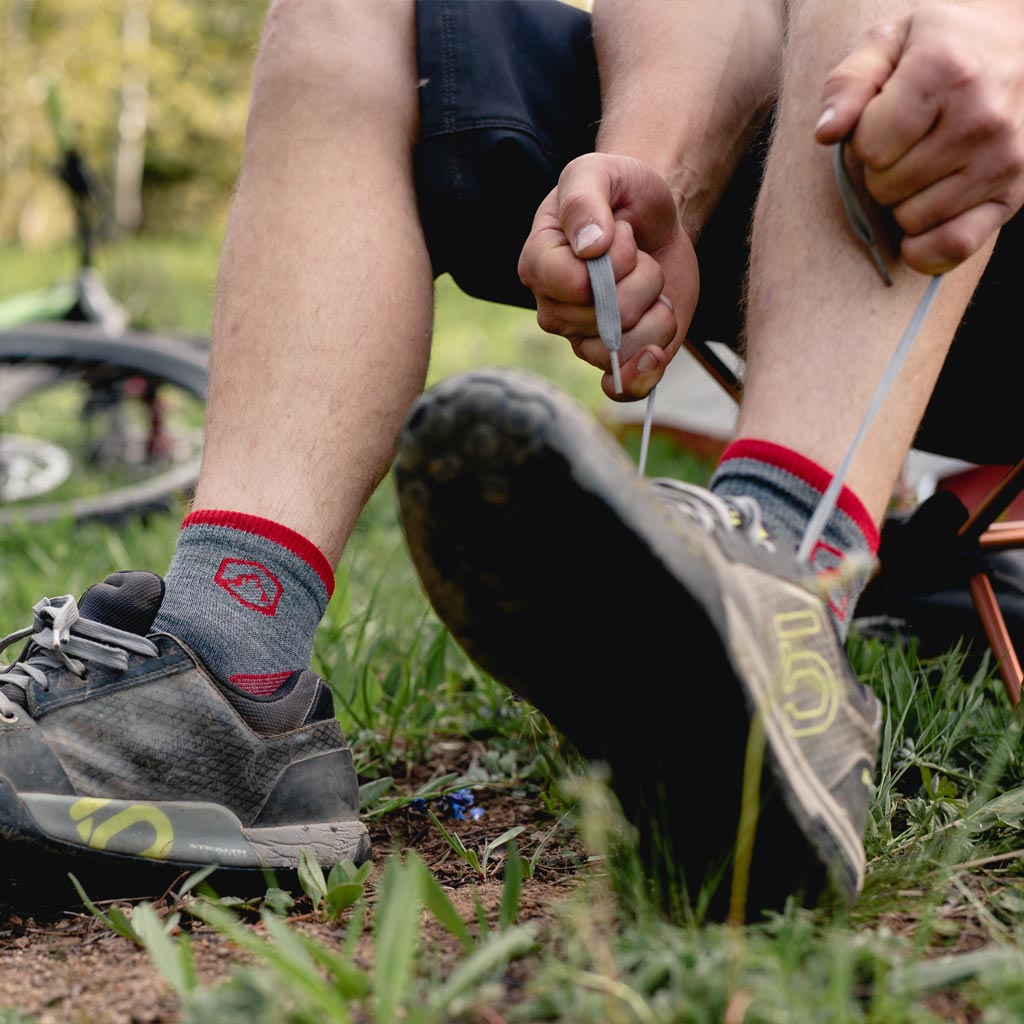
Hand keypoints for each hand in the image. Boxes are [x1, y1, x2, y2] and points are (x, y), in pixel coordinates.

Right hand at [517, 153, 698, 399]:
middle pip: (605, 318)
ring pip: (619, 350)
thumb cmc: (620, 192)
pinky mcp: (618, 356)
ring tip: (653, 282)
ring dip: (655, 312)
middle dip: (640, 280)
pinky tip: (655, 353)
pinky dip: (643, 374)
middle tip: (639, 255)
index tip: (621, 233)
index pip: (572, 285)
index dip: (612, 261)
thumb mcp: (598, 171)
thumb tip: (591, 248)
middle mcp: (555, 308)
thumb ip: (584, 199)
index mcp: (539, 263)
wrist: (655, 217)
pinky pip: (622, 387)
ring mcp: (584, 337)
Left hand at [815, 0, 1023, 274]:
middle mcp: (982, 116)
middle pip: (887, 186)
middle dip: (883, 169)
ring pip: (913, 219)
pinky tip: (923, 223)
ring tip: (926, 163)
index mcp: (946, 70)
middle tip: (906, 142)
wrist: (1022, 41)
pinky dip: (927, 248)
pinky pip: (953, 247)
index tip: (882, 118)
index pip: (870, 146)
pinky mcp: (1017, 193)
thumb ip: (848, 83)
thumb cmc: (942, 45)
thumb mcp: (889, 43)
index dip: (864, 138)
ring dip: (905, 201)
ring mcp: (1005, 158)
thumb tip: (826, 133)